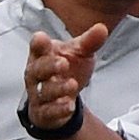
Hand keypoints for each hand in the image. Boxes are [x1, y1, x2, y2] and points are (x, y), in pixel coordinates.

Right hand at [22, 19, 109, 135]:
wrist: (62, 98)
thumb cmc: (67, 70)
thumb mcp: (79, 54)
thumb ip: (89, 42)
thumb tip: (101, 28)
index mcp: (43, 55)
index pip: (37, 47)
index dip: (38, 43)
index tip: (41, 38)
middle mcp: (37, 74)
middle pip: (37, 69)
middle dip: (49, 66)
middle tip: (63, 63)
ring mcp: (39, 93)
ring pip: (43, 91)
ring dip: (57, 88)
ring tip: (72, 85)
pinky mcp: (44, 111)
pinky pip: (47, 111)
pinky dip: (58, 109)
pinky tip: (69, 106)